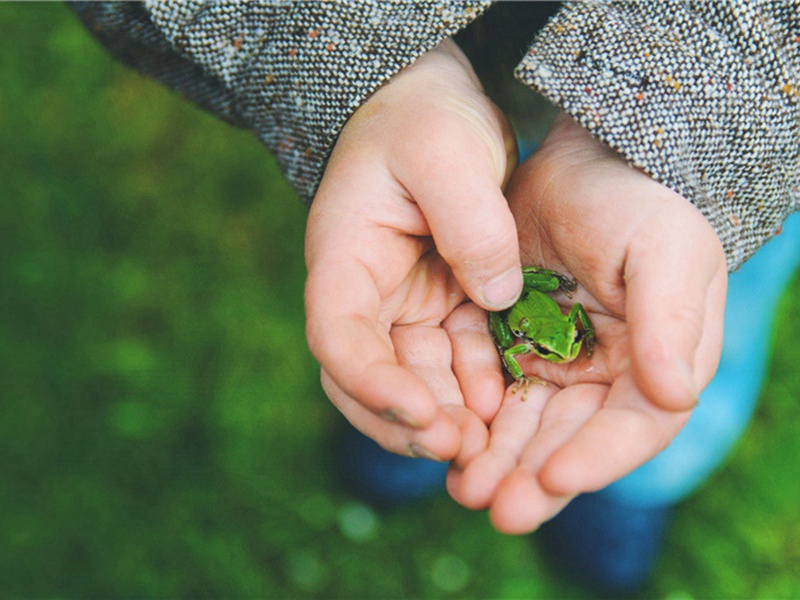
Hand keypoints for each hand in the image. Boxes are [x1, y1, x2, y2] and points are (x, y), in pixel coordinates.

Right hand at [304, 40, 518, 463]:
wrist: (431, 106)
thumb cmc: (425, 117)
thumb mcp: (446, 151)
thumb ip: (470, 222)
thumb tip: (497, 295)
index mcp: (345, 257)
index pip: (337, 335)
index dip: (369, 382)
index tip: (417, 412)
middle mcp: (365, 293)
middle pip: (368, 377)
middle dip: (406, 419)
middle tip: (456, 448)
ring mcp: (402, 305)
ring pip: (411, 380)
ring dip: (441, 417)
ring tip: (482, 446)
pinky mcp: (440, 306)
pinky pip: (451, 362)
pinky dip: (471, 389)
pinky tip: (500, 408)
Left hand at [447, 113, 727, 531]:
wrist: (581, 160)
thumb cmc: (636, 200)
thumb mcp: (664, 248)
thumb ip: (670, 320)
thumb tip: (677, 394)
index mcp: (654, 362)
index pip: (633, 426)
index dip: (597, 457)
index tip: (555, 477)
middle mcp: (605, 374)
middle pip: (570, 439)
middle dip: (534, 475)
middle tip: (497, 509)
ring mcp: (555, 360)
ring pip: (523, 424)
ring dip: (496, 460)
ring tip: (464, 490)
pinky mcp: (510, 341)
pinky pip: (487, 388)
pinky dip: (469, 418)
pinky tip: (445, 442)